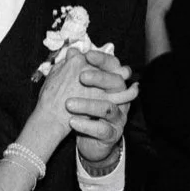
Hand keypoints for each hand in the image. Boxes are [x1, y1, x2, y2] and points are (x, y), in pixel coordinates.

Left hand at [67, 49, 137, 166]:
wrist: (91, 140)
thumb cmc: (85, 109)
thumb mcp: (82, 89)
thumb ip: (79, 71)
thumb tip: (73, 50)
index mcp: (114, 86)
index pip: (114, 67)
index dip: (103, 60)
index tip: (87, 54)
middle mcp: (121, 99)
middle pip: (117, 84)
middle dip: (100, 78)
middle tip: (82, 76)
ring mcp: (118, 118)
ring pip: (108, 109)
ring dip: (88, 104)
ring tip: (69, 104)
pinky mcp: (113, 135)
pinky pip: (102, 129)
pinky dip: (86, 126)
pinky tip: (72, 122)